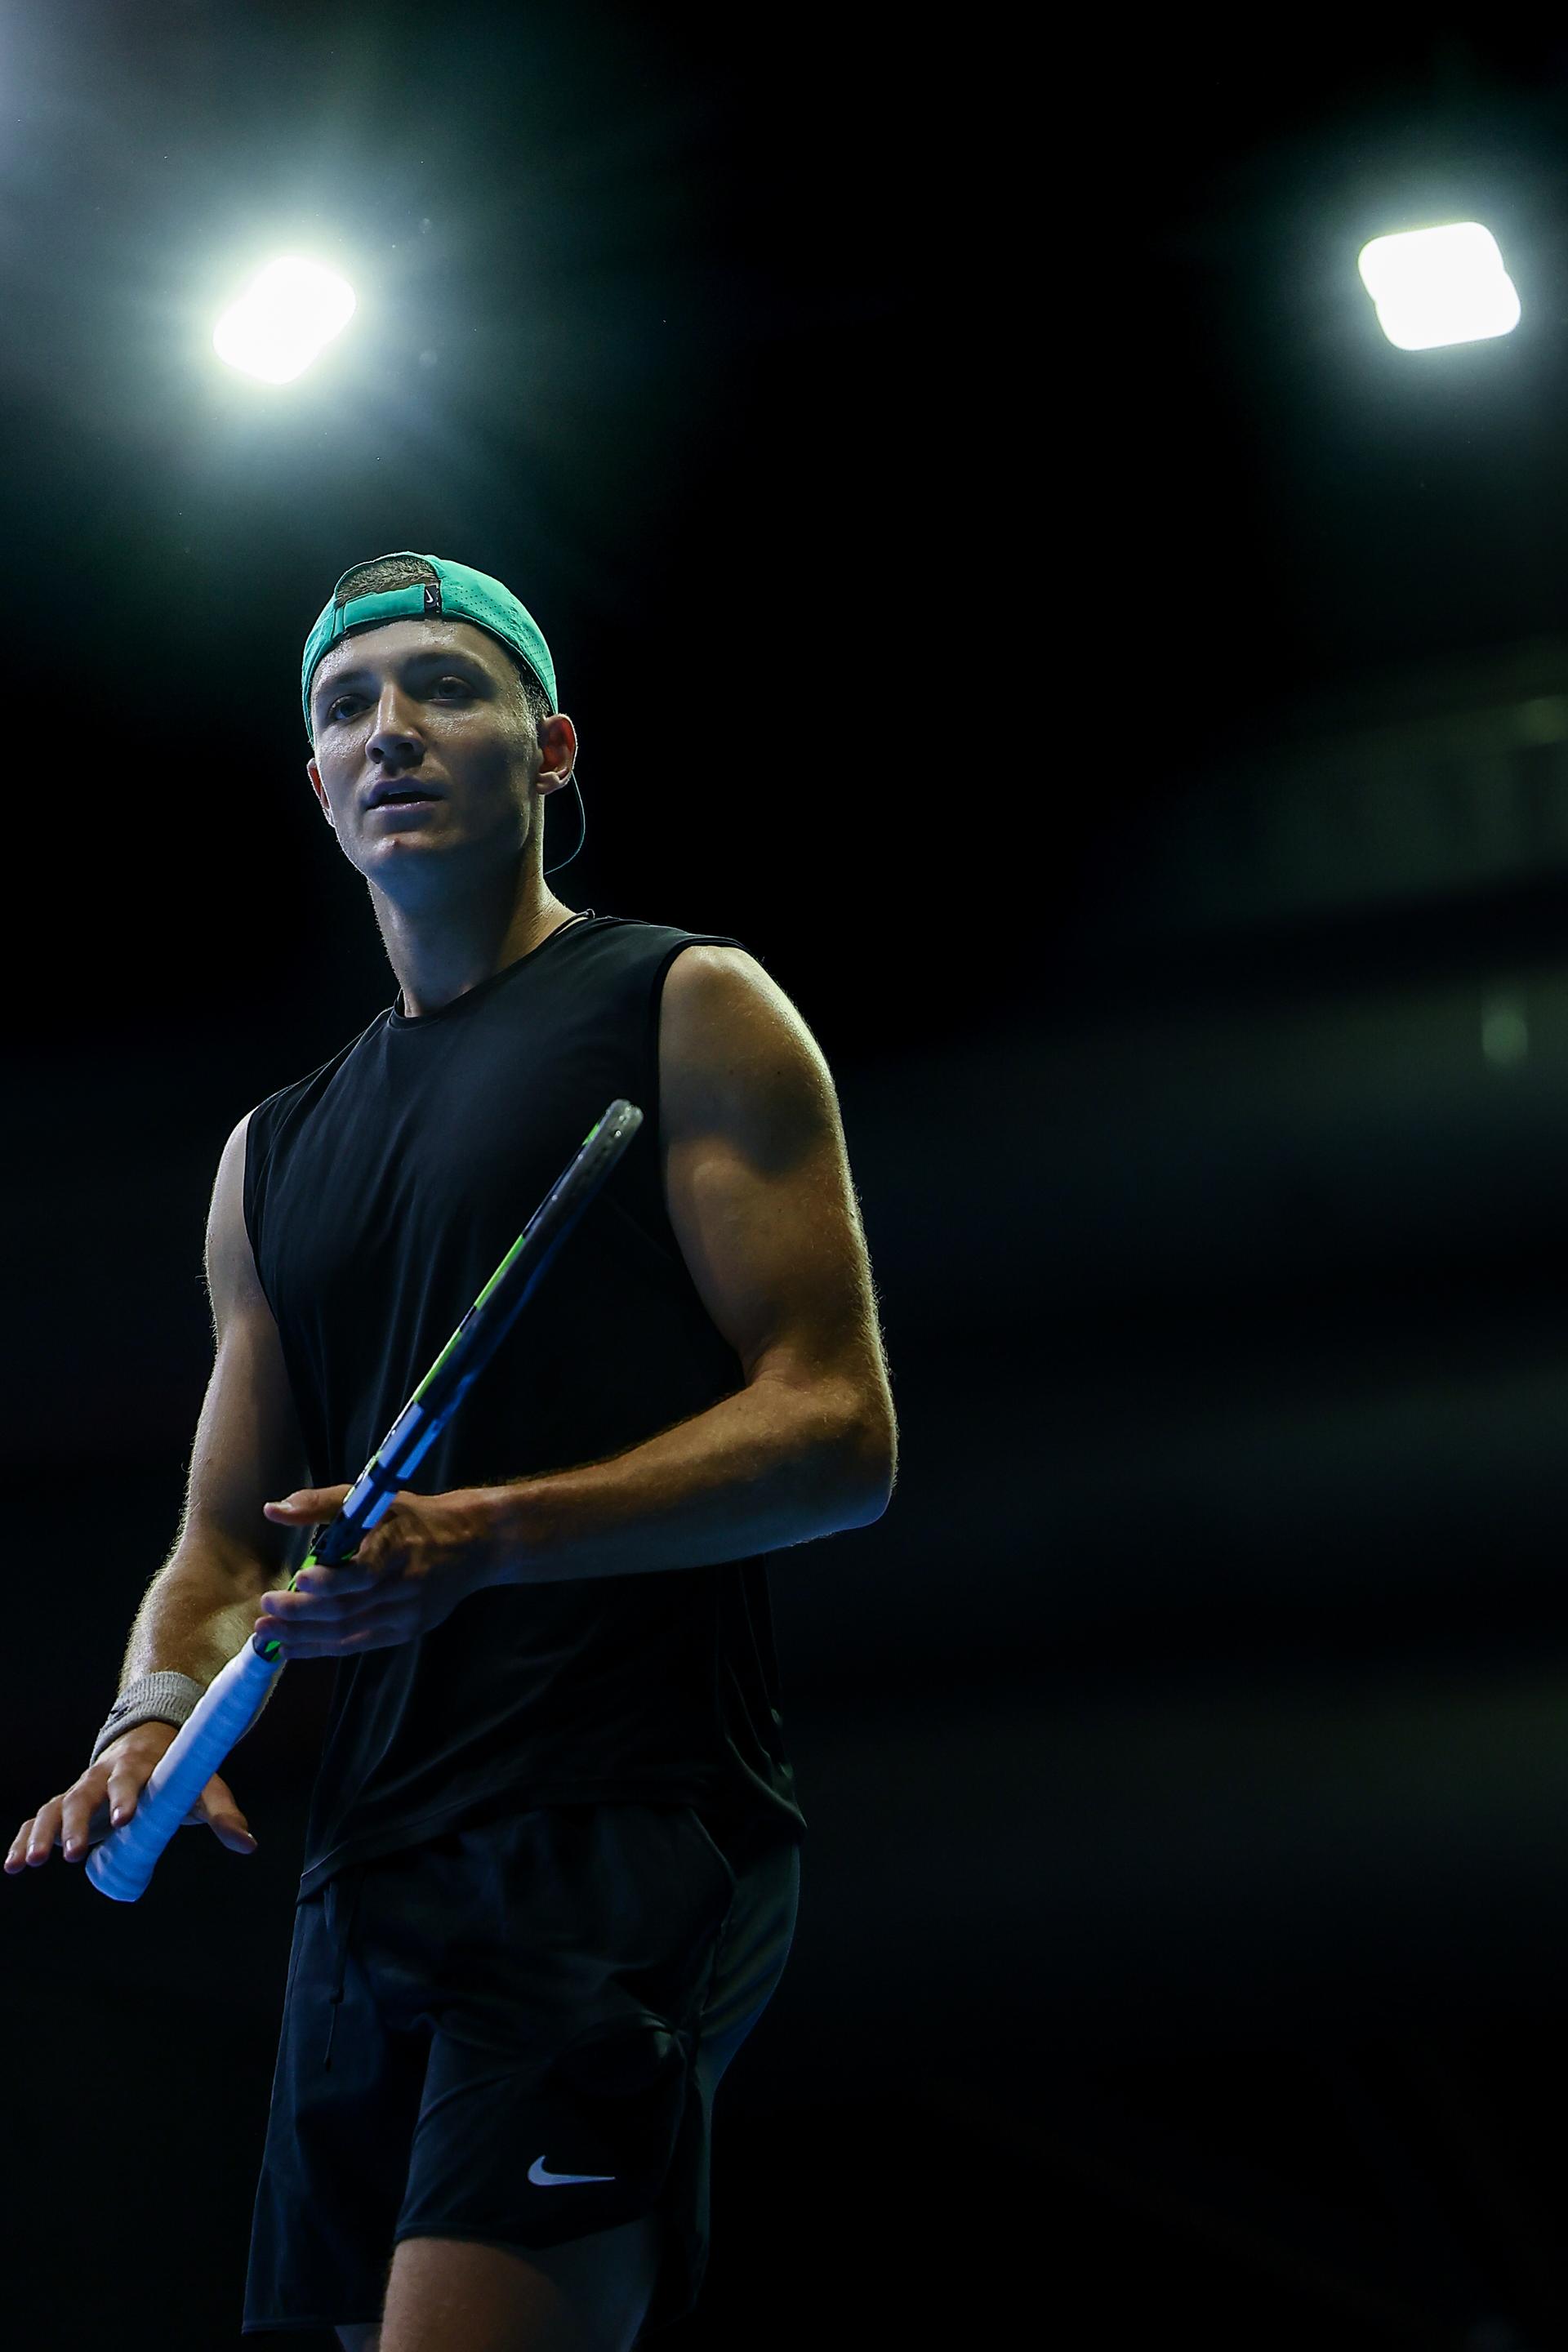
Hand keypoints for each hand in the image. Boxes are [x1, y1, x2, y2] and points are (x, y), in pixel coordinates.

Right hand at [5, 1720, 256, 1872]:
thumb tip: (248, 1845)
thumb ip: (222, 1812)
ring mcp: (80, 1790)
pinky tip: (12, 1866)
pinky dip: (24, 1839)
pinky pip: (39, 1820)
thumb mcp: (202, 1786)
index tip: (123, 1818)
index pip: (127, 1779)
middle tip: (72, 1855)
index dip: (124, 1796)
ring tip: (30, 1864)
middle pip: (81, 1795)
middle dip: (76, 1825)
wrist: (149, 1742)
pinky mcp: (66, 1804)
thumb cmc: (177, 1771)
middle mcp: (101, 1777)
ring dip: (41, 1835)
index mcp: (136, 1767)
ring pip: (54, 1808)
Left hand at [256, 1484, 494, 1658]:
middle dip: (301, 1613)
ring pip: (348, 1632)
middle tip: (265, 1610)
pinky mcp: (407, 1631)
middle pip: (347, 1608)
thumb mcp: (373, 1498)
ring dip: (303, 1635)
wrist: (472, 1544)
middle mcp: (404, 1584)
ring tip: (268, 1633)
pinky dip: (322, 1648)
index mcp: (398, 1546)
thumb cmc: (412, 1517)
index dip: (329, 1581)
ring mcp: (407, 1613)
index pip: (363, 1573)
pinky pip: (358, 1645)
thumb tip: (271, 1511)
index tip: (298, 1579)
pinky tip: (294, 1646)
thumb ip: (320, 1504)